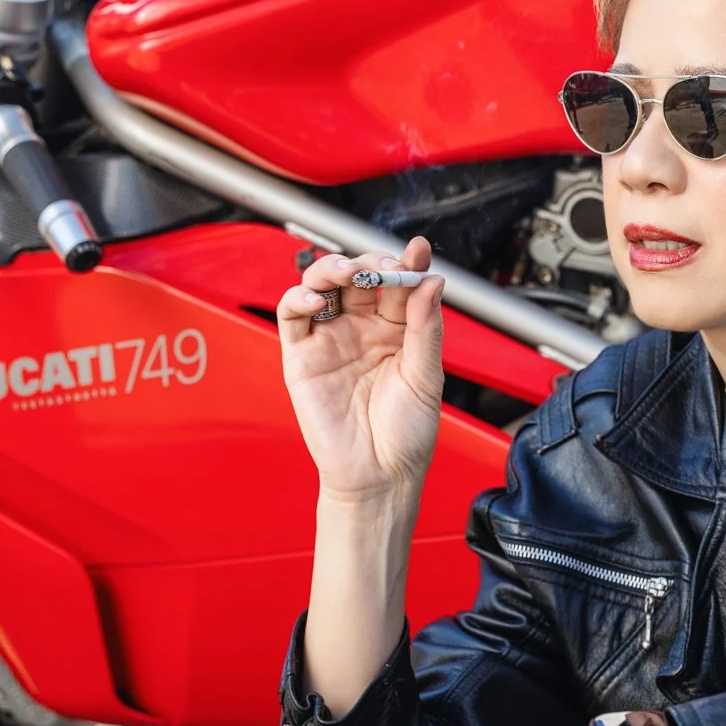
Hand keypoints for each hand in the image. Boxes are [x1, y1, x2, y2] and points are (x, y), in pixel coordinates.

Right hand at [278, 236, 446, 503]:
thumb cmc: (406, 434)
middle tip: (385, 266)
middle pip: (358, 277)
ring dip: (332, 269)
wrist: (379, 476)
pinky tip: (317, 299)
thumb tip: (432, 281)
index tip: (417, 250)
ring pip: (322, 286)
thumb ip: (426, 327)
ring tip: (348, 270)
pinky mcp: (302, 356)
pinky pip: (293, 317)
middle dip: (370, 261)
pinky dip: (299, 298)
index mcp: (398, 331)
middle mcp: (363, 329)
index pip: (397, 285)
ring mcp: (331, 339)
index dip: (405, 263)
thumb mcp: (426, 376)